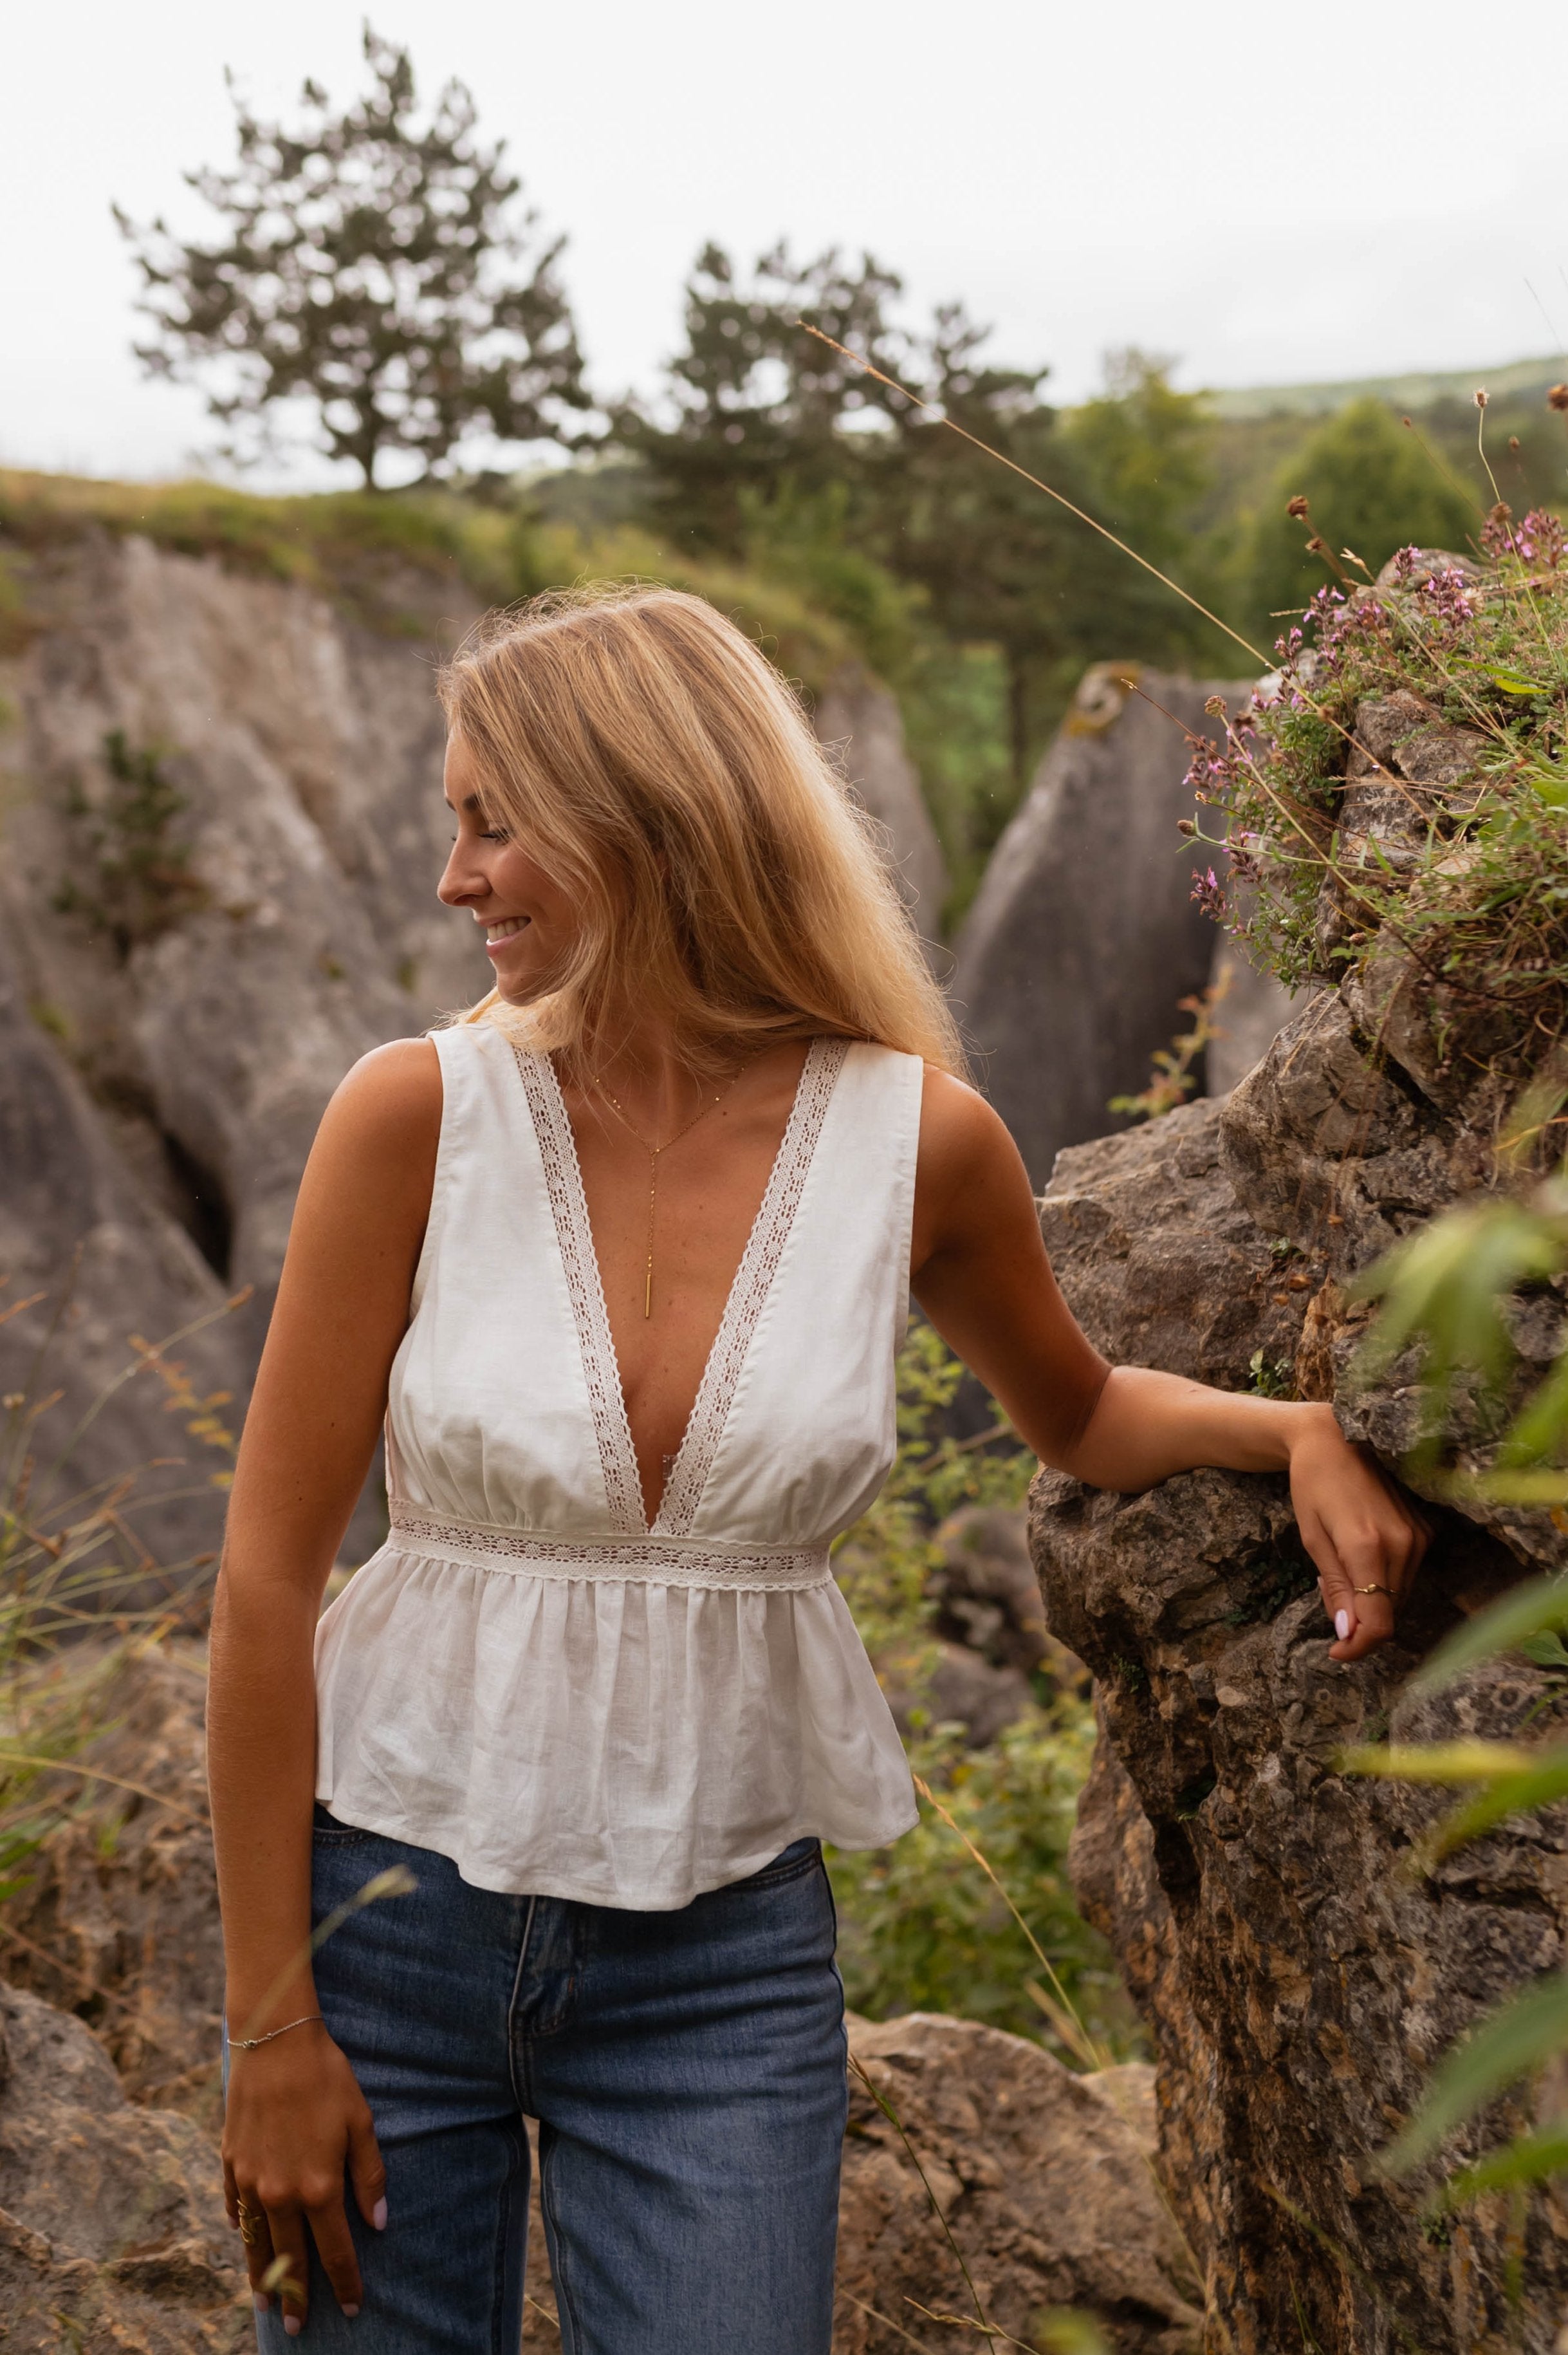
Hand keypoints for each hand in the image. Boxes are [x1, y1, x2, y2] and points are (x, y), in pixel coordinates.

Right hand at [223, 2019, 385, 2331]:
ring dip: (260, 2275)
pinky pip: (233, 2209)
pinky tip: (244, 2240)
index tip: (352, 2308)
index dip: (345, 2282)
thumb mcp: (361, 2123)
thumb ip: (370, 2177)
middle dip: (295, 2294)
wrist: (274, 2043)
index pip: (335, 2250)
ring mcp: (249, 2182)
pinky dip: (239, 2229)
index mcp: (318, 2187)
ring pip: (254, 2242)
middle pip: (289, 2258)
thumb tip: (379, 2223)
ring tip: (263, 2302)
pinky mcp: (229, 2164)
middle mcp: (279, 2194)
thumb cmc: (326, 2079)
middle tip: (296, 2326)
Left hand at [1286, 1405, 1428, 1662]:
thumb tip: (1349, 1633)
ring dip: (1371, 1598)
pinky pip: (1407, 1574)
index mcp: (1368, 1547)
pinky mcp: (1425, 1529)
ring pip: (1399, 1595)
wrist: (1334, 1437)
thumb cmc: (1312, 1484)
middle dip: (1359, 1619)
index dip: (1359, 1647)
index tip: (1336, 1653)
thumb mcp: (1312, 1538)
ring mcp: (1419, 1536)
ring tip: (1338, 1566)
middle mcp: (1403, 1545)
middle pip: (1389, 1613)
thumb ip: (1335, 1587)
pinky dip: (1384, 1579)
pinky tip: (1359, 1555)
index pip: (1379, 1623)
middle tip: (1325, 1590)